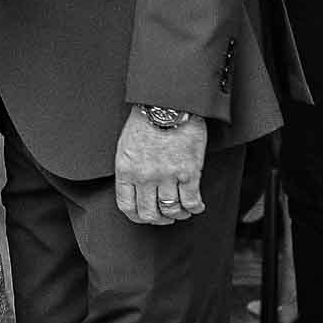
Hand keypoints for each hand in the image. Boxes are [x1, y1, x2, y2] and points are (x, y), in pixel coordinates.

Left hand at [114, 107, 210, 224]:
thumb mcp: (126, 145)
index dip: (137, 216)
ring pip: (171, 210)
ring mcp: (167, 176)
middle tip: (165, 217)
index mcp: (126, 170)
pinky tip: (196, 206)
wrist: (168, 103)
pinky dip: (195, 208)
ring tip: (182, 211)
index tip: (145, 216)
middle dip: (158, 219)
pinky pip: (191, 202)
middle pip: (149, 213)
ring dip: (177, 214)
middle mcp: (145, 177)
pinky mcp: (188, 172)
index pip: (127, 206)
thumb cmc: (147, 119)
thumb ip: (129, 168)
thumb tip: (134, 188)